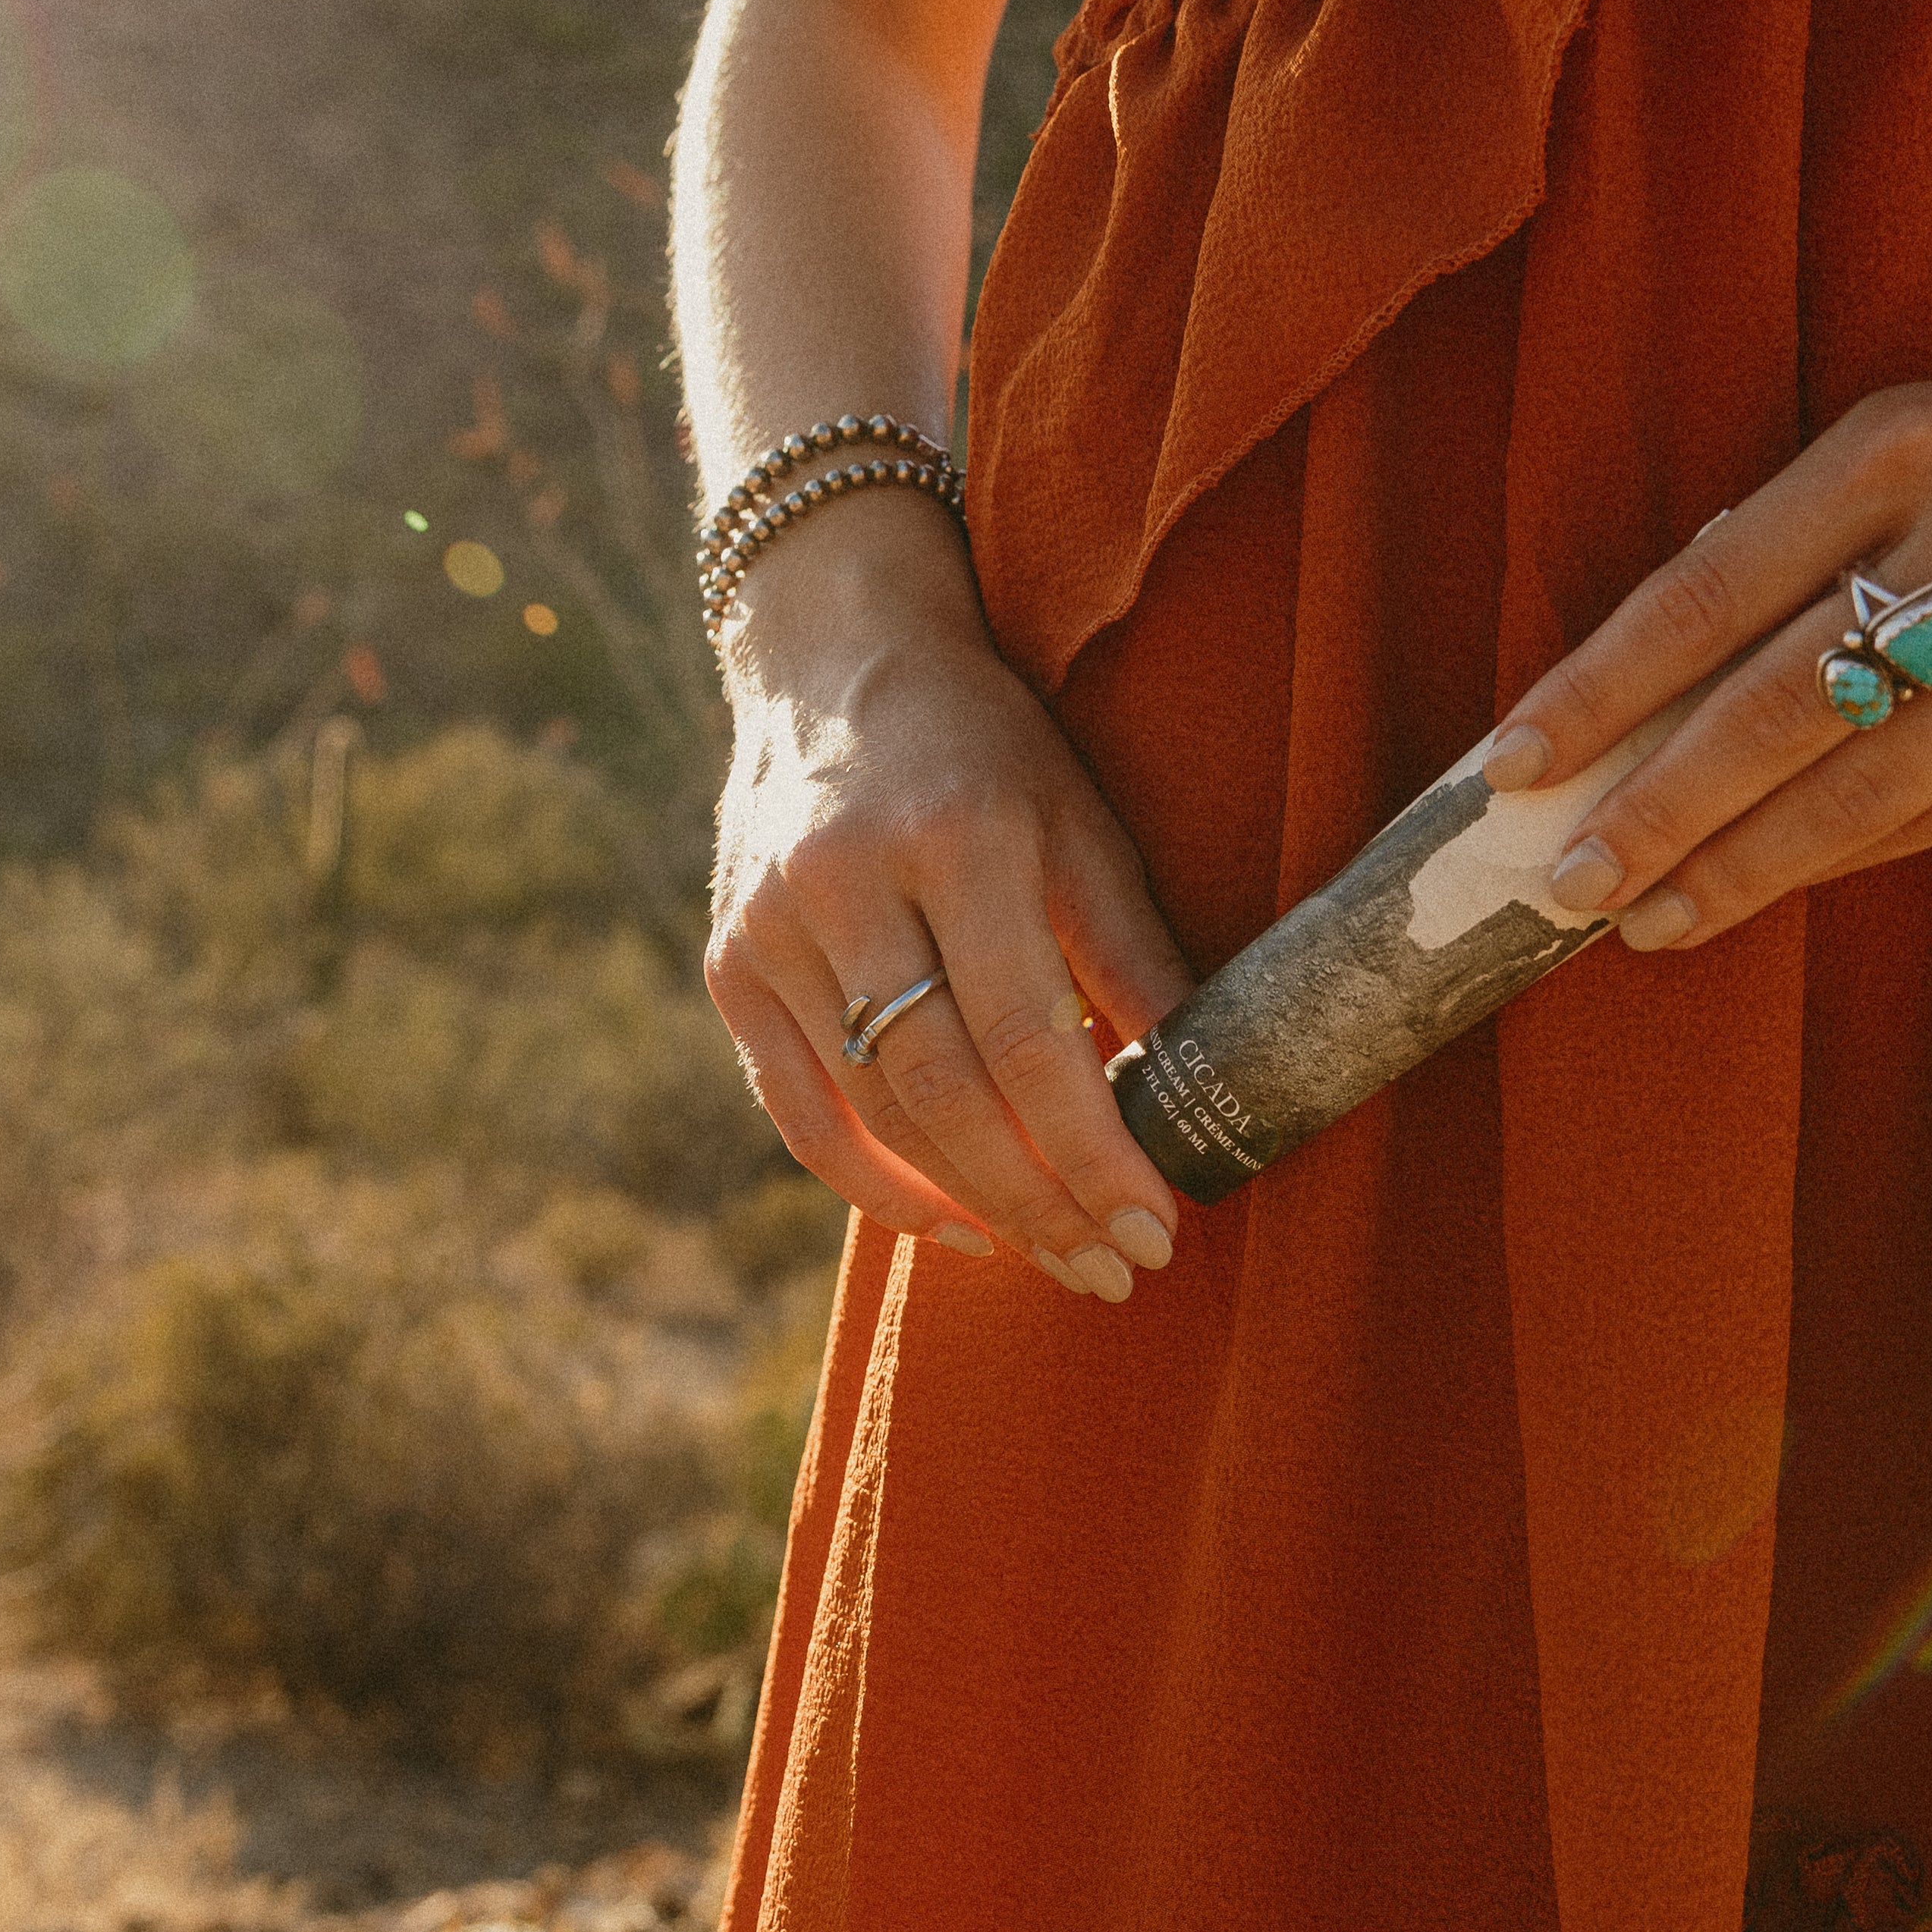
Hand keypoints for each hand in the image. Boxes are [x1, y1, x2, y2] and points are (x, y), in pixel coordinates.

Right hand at [701, 495, 1193, 1300]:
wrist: (833, 663)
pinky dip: (871, 1182)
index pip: (1027, 1036)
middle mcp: (847, 882)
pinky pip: (797, 1108)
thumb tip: (1202, 1096)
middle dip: (1039, 1201)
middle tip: (1112, 1268)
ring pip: (869, 1113)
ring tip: (1051, 1253)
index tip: (1155, 1227)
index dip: (1092, 1148)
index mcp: (957, 837)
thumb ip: (1131, 957)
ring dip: (968, 1205)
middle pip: (943, 1092)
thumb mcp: (1080, 823)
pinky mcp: (729, 961)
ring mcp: (771, 926)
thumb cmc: (985, 749)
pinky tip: (948, 1220)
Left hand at [1478, 341, 1931, 948]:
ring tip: (1644, 919)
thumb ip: (1820, 534)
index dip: (1598, 685)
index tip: (1510, 760)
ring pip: (1857, 786)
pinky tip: (1766, 889)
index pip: (1711, 585)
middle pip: (1772, 706)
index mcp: (1908, 443)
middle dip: (1650, 807)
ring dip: (1735, 865)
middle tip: (1560, 882)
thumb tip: (1663, 669)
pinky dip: (1844, 859)